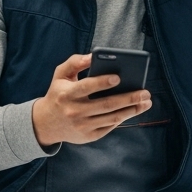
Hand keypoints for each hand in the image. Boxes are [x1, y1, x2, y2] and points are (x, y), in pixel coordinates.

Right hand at [31, 54, 151, 146]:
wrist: (46, 124)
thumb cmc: (58, 93)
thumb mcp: (60, 75)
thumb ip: (75, 62)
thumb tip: (93, 55)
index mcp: (66, 94)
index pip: (86, 87)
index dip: (102, 82)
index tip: (118, 77)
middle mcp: (74, 111)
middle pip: (106, 104)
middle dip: (128, 98)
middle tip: (145, 92)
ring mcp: (82, 126)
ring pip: (112, 117)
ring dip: (132, 110)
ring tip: (146, 102)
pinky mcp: (89, 136)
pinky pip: (109, 126)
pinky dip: (123, 118)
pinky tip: (134, 110)